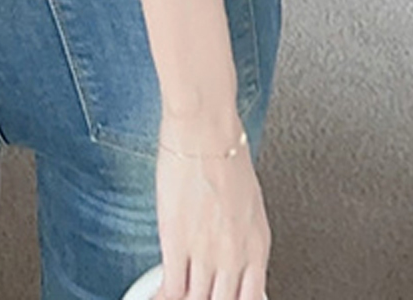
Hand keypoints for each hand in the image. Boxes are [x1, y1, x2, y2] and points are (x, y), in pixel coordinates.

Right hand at [154, 115, 270, 299]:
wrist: (205, 129)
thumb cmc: (226, 153)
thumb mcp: (248, 204)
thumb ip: (242, 236)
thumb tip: (233, 252)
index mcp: (257, 245)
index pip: (251, 299)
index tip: (220, 298)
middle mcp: (235, 254)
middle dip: (206, 299)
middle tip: (195, 292)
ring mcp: (206, 253)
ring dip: (184, 297)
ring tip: (175, 293)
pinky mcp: (177, 242)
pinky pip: (171, 290)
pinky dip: (160, 297)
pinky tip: (155, 294)